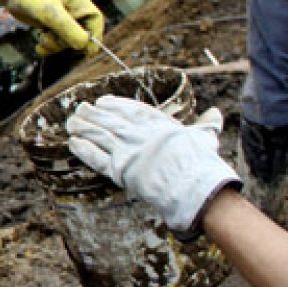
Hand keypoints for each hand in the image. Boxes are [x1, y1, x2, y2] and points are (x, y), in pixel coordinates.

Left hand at [0, 0, 104, 55]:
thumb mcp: (49, 12)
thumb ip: (68, 28)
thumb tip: (83, 45)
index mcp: (78, 1)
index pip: (95, 20)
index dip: (93, 36)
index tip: (85, 51)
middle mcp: (72, 9)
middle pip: (81, 34)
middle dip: (66, 41)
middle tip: (50, 37)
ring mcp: (61, 17)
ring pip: (66, 40)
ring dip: (54, 44)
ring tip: (42, 38)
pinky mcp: (49, 24)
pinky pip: (55, 40)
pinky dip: (47, 46)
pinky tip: (38, 46)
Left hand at [65, 96, 239, 235]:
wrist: (193, 185)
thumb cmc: (201, 163)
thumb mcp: (205, 137)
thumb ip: (206, 124)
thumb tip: (216, 113)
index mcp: (156, 123)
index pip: (129, 108)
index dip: (113, 104)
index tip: (102, 101)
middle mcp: (138, 133)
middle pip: (108, 120)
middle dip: (92, 114)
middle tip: (79, 109)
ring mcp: (127, 151)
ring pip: (98, 136)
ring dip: (82, 128)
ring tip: (71, 123)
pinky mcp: (119, 170)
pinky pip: (95, 157)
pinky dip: (82, 149)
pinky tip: (72, 143)